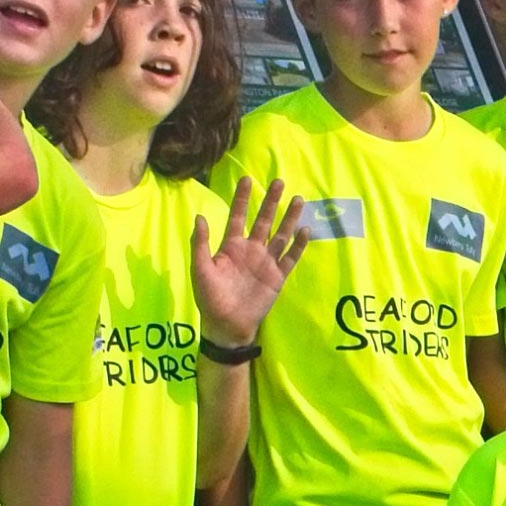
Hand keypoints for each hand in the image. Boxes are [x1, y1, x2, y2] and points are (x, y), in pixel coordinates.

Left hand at [194, 180, 309, 347]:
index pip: (238, 217)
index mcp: (231, 247)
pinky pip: (290, 258)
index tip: (248, 180)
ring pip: (280, 235)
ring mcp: (266, 262)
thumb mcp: (200, 269)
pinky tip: (305, 231)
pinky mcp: (277, 276)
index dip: (243, 199)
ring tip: (299, 199)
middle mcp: (251, 250)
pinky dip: (298, 245)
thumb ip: (201, 243)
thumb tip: (200, 216)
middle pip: (263, 220)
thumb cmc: (210, 298)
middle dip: (271, 201)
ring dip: (289, 218)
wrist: (226, 326)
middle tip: (280, 181)